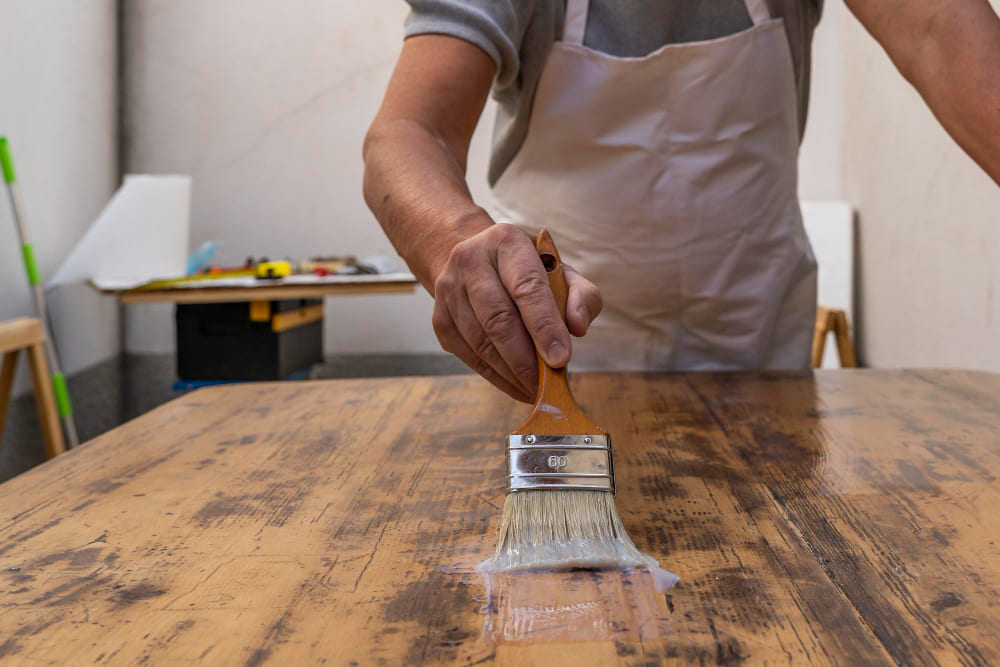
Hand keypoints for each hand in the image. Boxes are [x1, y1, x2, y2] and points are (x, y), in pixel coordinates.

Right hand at [431, 223, 602, 401]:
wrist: (478, 262)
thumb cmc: (527, 270)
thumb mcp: (561, 272)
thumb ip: (581, 295)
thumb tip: (577, 326)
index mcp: (506, 240)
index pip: (526, 287)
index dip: (544, 326)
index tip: (560, 359)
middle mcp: (470, 259)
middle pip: (498, 318)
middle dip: (525, 358)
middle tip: (547, 384)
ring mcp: (449, 288)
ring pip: (480, 341)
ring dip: (510, 372)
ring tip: (535, 388)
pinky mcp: (439, 317)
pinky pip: (467, 354)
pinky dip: (494, 376)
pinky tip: (516, 385)